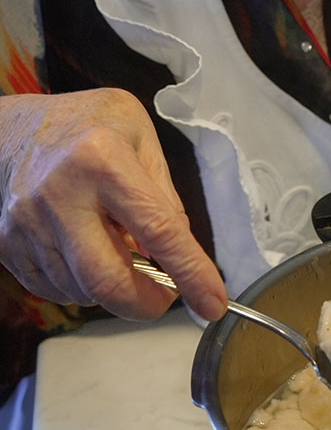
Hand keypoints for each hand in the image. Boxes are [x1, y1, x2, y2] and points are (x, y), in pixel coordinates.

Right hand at [0, 88, 226, 321]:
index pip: (157, 229)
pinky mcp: (7, 246)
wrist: (13, 129)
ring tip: (115, 247)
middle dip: (146, 303)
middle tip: (165, 296)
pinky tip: (87, 252)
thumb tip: (178, 253)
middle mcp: (60, 194)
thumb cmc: (85, 125)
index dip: (190, 272)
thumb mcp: (139, 135)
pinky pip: (53, 290)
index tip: (212, 303)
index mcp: (102, 159)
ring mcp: (27, 224)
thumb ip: (163, 194)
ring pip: (81, 290)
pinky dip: (81, 286)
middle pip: (107, 280)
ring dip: (112, 286)